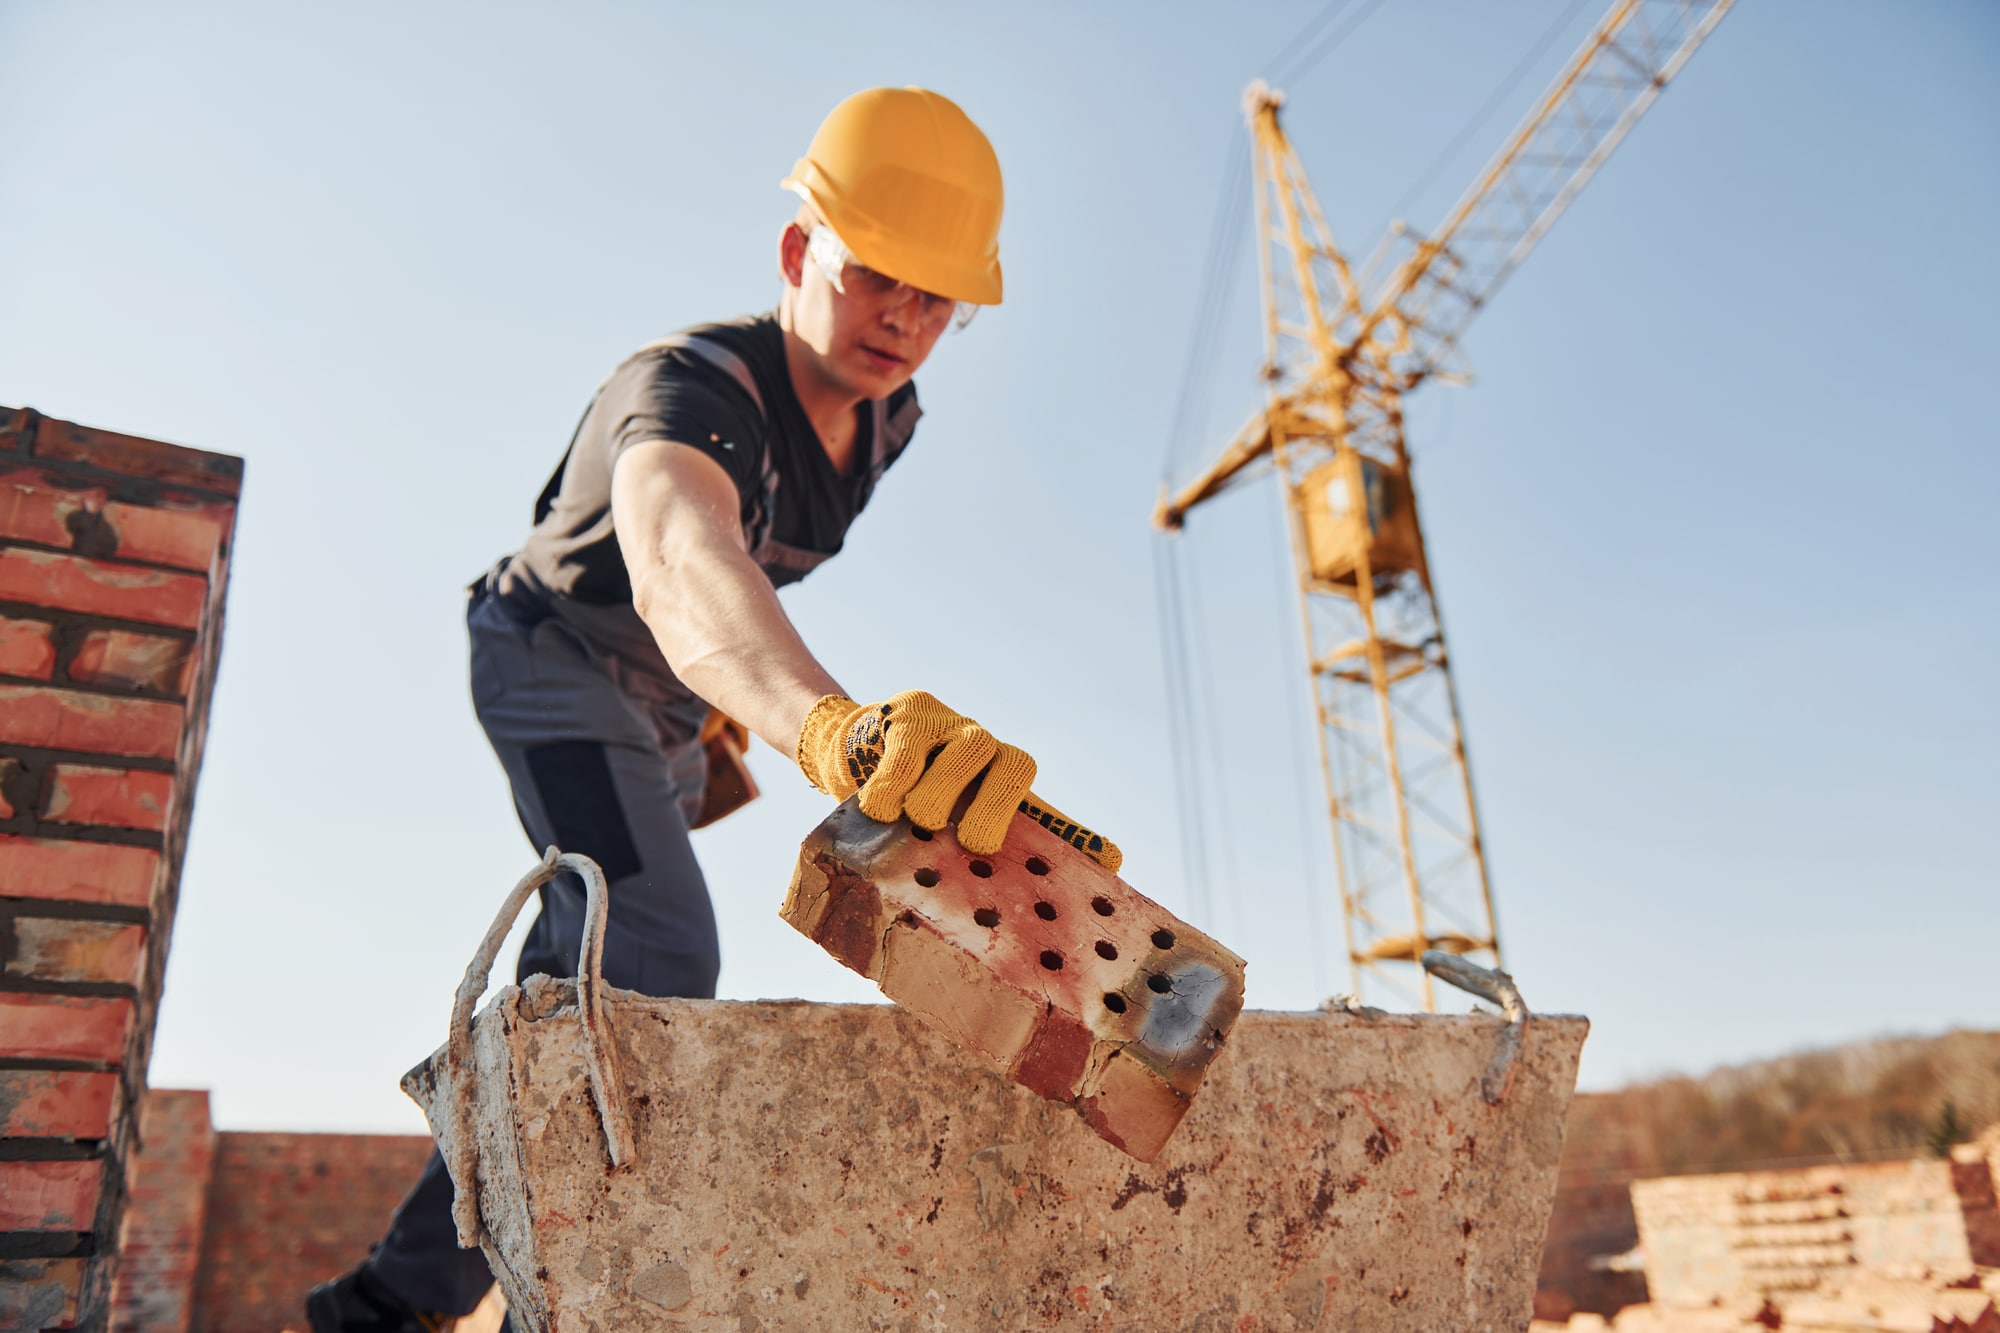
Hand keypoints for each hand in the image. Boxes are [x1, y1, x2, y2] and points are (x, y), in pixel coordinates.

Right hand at [796, 691, 1120, 870]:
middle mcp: (986, 748)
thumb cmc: (917, 796)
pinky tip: (879, 808)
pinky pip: (908, 756)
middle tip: (970, 843)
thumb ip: (1017, 841)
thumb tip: (1110, 868)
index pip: (1048, 805)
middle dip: (994, 811)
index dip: (1077, 832)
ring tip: (913, 821)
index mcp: (1003, 778)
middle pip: (1017, 765)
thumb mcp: (956, 822)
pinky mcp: (911, 714)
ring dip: (936, 800)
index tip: (1103, 863)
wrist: (853, 749)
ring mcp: (950, 725)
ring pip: (968, 755)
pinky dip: (891, 791)